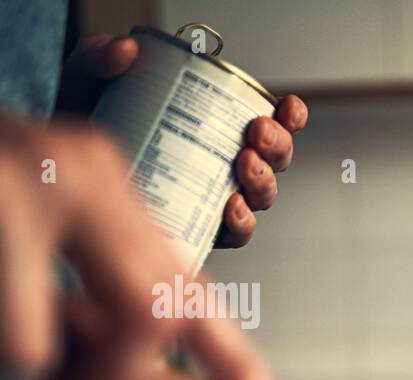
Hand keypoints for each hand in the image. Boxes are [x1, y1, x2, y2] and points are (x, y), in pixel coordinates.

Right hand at [0, 113, 301, 379]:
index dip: (235, 366)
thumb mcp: (45, 230)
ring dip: (23, 360)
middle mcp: (67, 176)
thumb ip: (101, 292)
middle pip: (146, 319)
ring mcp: (5, 199)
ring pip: (37, 351)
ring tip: (3, 317)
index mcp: (101, 180)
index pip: (189, 291)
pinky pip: (4, 345)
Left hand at [56, 34, 308, 248]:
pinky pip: (236, 235)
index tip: (288, 106)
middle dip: (278, 146)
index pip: (270, 122)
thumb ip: (100, 58)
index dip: (290, 117)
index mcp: (218, 127)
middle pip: (275, 161)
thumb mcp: (89, 82)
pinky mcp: (199, 229)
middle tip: (256, 132)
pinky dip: (242, 223)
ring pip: (262, 195)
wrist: (61, 174)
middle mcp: (226, 165)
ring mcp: (215, 199)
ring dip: (263, 180)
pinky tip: (232, 208)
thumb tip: (125, 51)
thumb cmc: (88, 124)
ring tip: (245, 165)